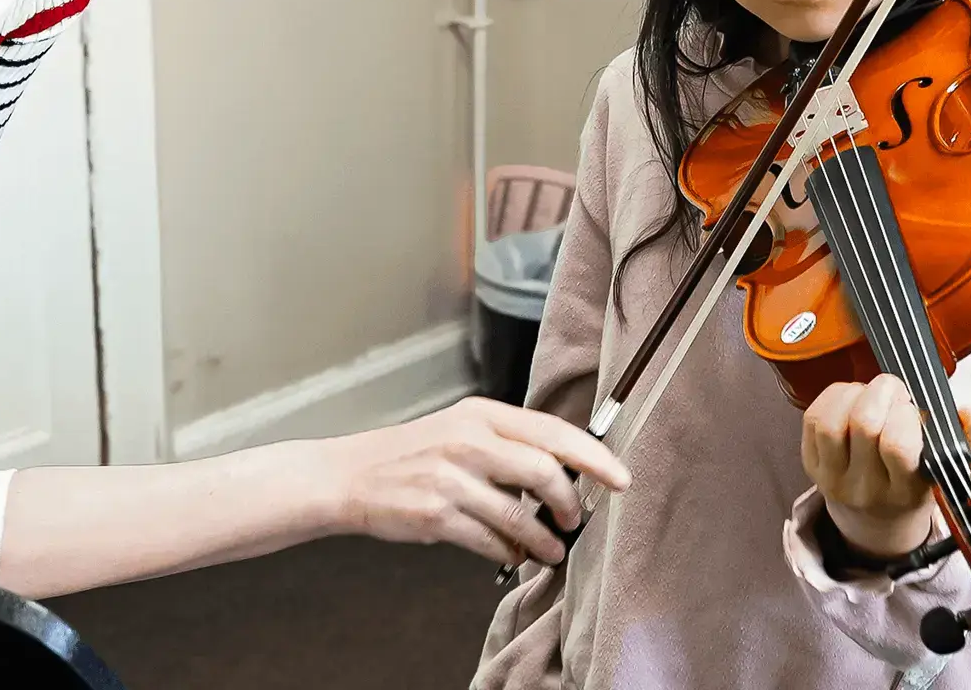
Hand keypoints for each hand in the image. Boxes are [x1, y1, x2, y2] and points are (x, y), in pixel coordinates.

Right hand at [321, 397, 630, 566]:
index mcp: (480, 414)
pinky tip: (514, 555)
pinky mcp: (435, 516)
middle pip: (545, 472)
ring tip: (551, 552)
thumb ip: (508, 443)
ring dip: (546, 541)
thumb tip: (565, 472)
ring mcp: (450, 479)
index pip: (552, 431)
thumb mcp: (459, 429)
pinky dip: (511, 553)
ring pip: (521, 515)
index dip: (593, 456)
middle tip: (577, 520)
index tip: (620, 477)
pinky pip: (492, 542)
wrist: (350, 475)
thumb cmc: (411, 454)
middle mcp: (467, 441)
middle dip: (571, 503)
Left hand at [800, 374, 970, 558]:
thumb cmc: (917, 481)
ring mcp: (832, 478)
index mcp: (905, 491)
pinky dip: (833, 397)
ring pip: (831, 421)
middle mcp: (865, 488)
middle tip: (895, 392)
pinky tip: (851, 398)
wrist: (876, 520)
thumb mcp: (948, 467)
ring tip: (871, 394)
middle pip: (864, 424)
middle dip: (882, 393)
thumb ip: (968, 437)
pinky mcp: (810, 464)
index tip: (914, 409)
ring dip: (854, 394)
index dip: (906, 415)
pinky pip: (812, 418)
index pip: (898, 446)